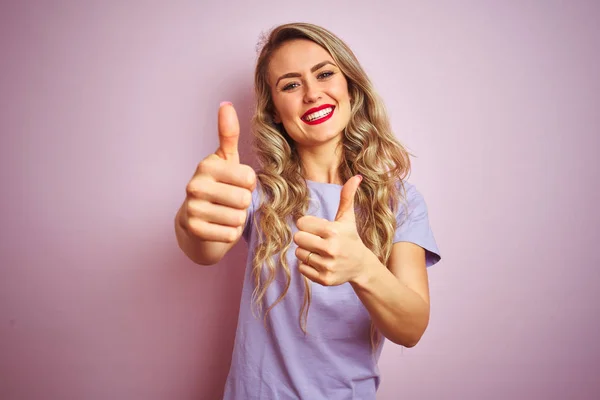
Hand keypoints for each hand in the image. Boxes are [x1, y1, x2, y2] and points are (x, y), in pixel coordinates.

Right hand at [179, 102, 256, 242]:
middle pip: (244, 199)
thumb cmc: (218, 187)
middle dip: (243, 205)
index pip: (249, 177)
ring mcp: (192, 208)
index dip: (249, 185)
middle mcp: (194, 185)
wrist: (197, 223)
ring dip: (237, 220)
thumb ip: (228, 133)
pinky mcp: (193, 230)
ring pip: (237, 218)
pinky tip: (219, 227)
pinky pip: (229, 234)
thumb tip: (226, 104)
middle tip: (230, 202)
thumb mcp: (225, 160)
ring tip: (224, 214)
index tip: (236, 184)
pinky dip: (230, 234)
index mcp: (206, 165)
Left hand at [294, 175, 369, 285]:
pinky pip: (302, 268)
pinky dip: (308, 266)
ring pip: (299, 254)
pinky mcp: (325, 279)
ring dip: (306, 252)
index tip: (318, 229)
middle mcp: (330, 249)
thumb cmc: (350, 238)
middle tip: (317, 240)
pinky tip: (320, 262)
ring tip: (320, 252)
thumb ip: (347, 197)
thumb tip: (356, 176)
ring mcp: (328, 265)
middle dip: (305, 238)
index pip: (301, 223)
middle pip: (298, 239)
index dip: (307, 225)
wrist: (361, 266)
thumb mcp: (348, 218)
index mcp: (333, 231)